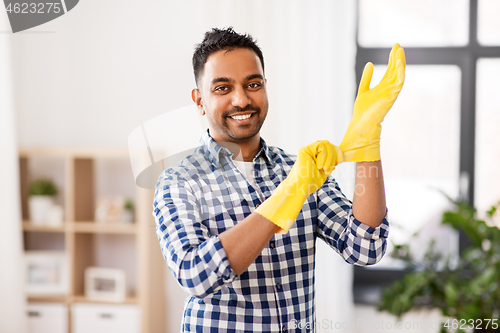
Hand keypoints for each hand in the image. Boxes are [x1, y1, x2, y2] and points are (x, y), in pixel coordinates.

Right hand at [287, 140, 338, 196]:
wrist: (302, 187)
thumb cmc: (312, 182)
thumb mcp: (326, 170)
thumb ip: (331, 162)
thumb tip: (340, 155)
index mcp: (317, 156)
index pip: (331, 148)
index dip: (338, 152)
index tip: (340, 162)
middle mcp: (312, 151)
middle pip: (329, 144)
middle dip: (335, 155)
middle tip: (333, 167)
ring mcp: (308, 149)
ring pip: (326, 144)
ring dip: (330, 157)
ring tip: (325, 169)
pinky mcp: (304, 149)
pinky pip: (320, 145)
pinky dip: (324, 156)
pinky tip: (319, 166)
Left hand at [339, 43, 405, 161]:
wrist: (362, 124)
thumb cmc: (362, 111)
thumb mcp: (363, 90)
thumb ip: (366, 78)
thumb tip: (370, 63)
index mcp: (383, 87)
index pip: (391, 70)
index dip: (392, 59)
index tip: (394, 47)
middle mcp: (389, 89)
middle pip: (396, 70)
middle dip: (397, 57)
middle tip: (397, 44)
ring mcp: (391, 92)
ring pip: (399, 74)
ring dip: (400, 62)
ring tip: (399, 49)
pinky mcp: (391, 95)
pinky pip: (399, 81)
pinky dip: (400, 71)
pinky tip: (399, 61)